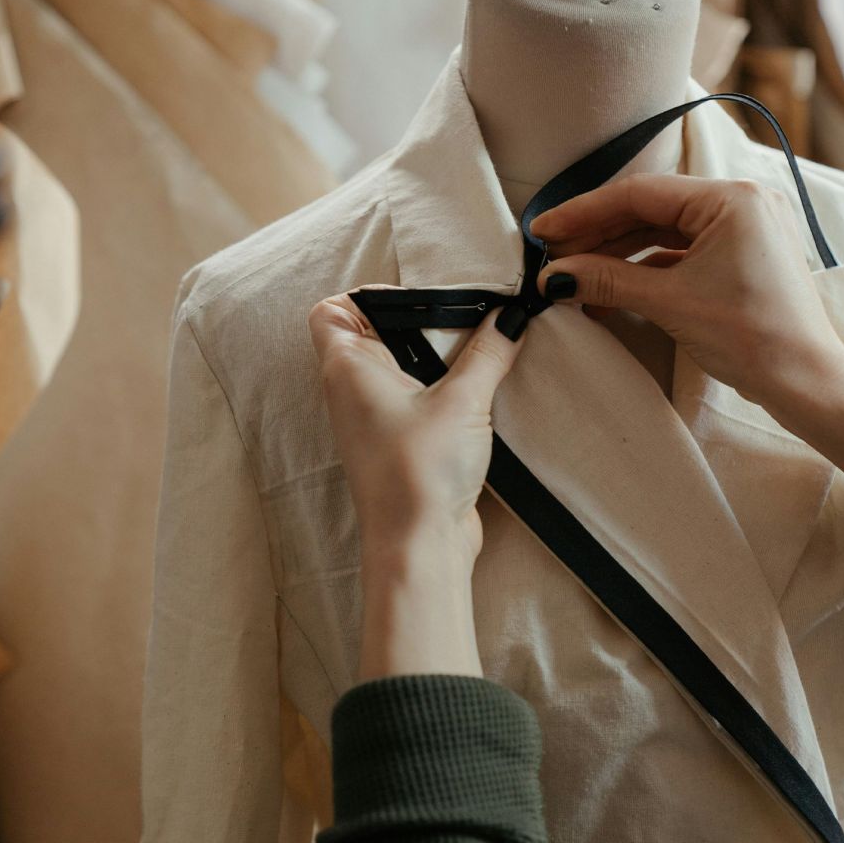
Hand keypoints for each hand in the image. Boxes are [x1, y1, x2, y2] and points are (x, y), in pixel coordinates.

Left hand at [308, 287, 526, 572]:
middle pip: (375, 333)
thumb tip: (512, 316)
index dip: (365, 295)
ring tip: (481, 346)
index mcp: (347, 368)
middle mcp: (353, 390)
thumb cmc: (419, 471)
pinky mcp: (401, 442)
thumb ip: (488, 352)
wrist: (421, 546)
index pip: (331, 311)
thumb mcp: (462, 401)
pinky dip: (444, 386)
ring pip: (401, 366)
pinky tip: (482, 385)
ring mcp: (375, 418)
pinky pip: (417, 397)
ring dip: (437, 356)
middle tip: (466, 315)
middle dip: (419, 322)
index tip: (418, 298)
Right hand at [531, 173, 843, 408]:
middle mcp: (741, 202)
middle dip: (596, 234)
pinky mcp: (740, 257)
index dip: (583, 212)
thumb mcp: (669, 302)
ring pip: (662, 231)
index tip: (543, 230)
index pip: (639, 193)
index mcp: (732, 198)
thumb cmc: (753, 337)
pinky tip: (609, 285)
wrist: (805, 383)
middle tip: (551, 255)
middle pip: (649, 209)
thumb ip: (606, 280)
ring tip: (573, 273)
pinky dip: (643, 268)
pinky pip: (679, 252)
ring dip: (616, 252)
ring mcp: (743, 229)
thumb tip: (554, 277)